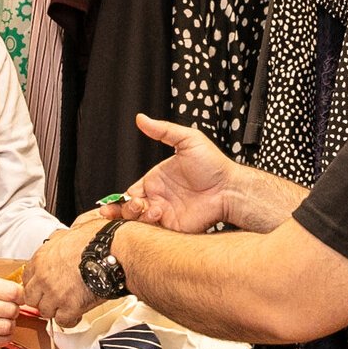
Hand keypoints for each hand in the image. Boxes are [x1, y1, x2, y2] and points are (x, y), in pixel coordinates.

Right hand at [0, 265, 22, 346]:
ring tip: (6, 318)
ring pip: (6, 327)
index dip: (20, 293)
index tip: (17, 293)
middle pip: (11, 310)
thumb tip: (8, 288)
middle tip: (11, 305)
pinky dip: (3, 337)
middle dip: (15, 308)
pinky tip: (1, 331)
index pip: (12, 292)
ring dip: (10, 323)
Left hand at [23, 220, 106, 326]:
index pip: (26, 278)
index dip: (36, 284)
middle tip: (53, 299)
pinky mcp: (70, 307)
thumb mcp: (73, 230)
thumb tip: (63, 237)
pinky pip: (62, 321)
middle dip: (42, 300)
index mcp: (42, 257)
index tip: (42, 287)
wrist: (114, 252)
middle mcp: (44, 277)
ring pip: (45, 311)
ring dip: (56, 310)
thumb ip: (62, 238)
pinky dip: (70, 320)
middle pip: (31, 298)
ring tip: (67, 306)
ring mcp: (55, 294)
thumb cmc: (99, 239)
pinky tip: (76, 314)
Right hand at [101, 114, 235, 232]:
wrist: (230, 187)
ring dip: (136, 215)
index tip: (117, 199)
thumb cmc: (213, 164)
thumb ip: (162, 130)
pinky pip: (155, 230)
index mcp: (156, 180)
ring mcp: (166, 213)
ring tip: (147, 206)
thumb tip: (141, 118)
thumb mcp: (187, 140)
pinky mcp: (174, 226)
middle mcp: (159, 198)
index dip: (120, 198)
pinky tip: (157, 212)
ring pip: (139, 221)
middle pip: (130, 209)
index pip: (130, 192)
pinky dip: (149, 224)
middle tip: (134, 203)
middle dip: (123, 209)